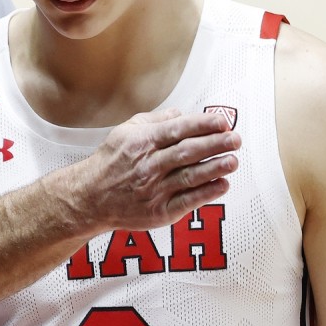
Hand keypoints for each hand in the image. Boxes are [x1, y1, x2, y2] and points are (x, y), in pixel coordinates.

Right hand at [63, 108, 238, 233]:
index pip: (178, 130)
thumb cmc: (110, 163)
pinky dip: (206, 193)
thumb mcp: (124, 132)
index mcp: (142, 142)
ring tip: (233, 160)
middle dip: (215, 144)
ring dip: (215, 168)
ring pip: (190, 176)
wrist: (90, 198)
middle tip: (235, 139)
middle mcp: (149, 165)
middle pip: (188, 152)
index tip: (222, 121)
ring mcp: (154, 189)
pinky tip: (222, 185)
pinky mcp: (158, 211)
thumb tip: (180, 114)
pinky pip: (187, 201)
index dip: (202, 125)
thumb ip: (154, 121)